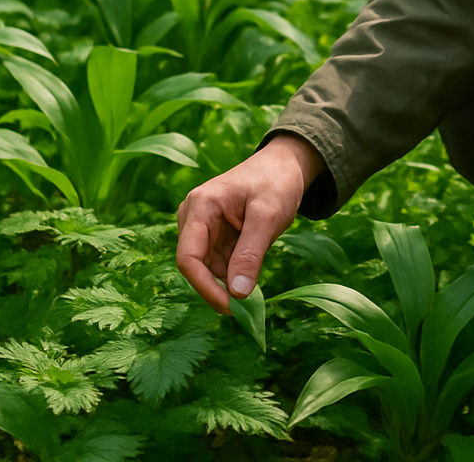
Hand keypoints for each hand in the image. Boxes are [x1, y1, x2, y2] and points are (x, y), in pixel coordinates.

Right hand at [175, 132, 324, 313]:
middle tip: (253, 292)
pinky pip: (220, 262)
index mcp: (200, 207)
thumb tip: (237, 294)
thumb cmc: (276, 183)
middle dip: (221, 282)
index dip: (204, 287)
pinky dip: (237, 267)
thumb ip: (250, 254)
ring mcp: (202, 227)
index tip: (228, 307)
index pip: (188, 258)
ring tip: (261, 250)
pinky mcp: (213, 235)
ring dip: (233, 273)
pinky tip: (255, 252)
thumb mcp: (268, 216)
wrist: (284, 165)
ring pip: (210, 267)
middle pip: (197, 266)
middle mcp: (193, 217)